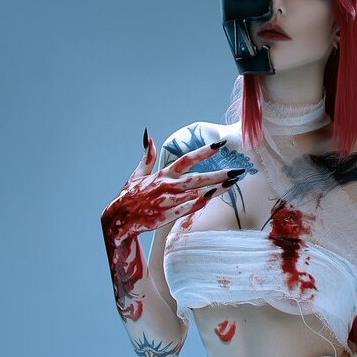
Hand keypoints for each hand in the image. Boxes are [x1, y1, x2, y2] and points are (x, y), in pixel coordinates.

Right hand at [101, 134, 240, 246]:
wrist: (119, 219)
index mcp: (162, 174)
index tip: (220, 145)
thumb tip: (148, 137)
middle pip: (197, 177)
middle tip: (237, 170)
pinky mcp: (166, 215)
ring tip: (233, 183)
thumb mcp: (136, 175)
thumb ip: (147, 157)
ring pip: (196, 192)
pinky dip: (199, 203)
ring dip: (215, 188)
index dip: (204, 151)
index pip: (186, 159)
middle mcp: (167, 185)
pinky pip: (186, 208)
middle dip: (219, 173)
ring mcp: (167, 200)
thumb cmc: (129, 197)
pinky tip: (212, 198)